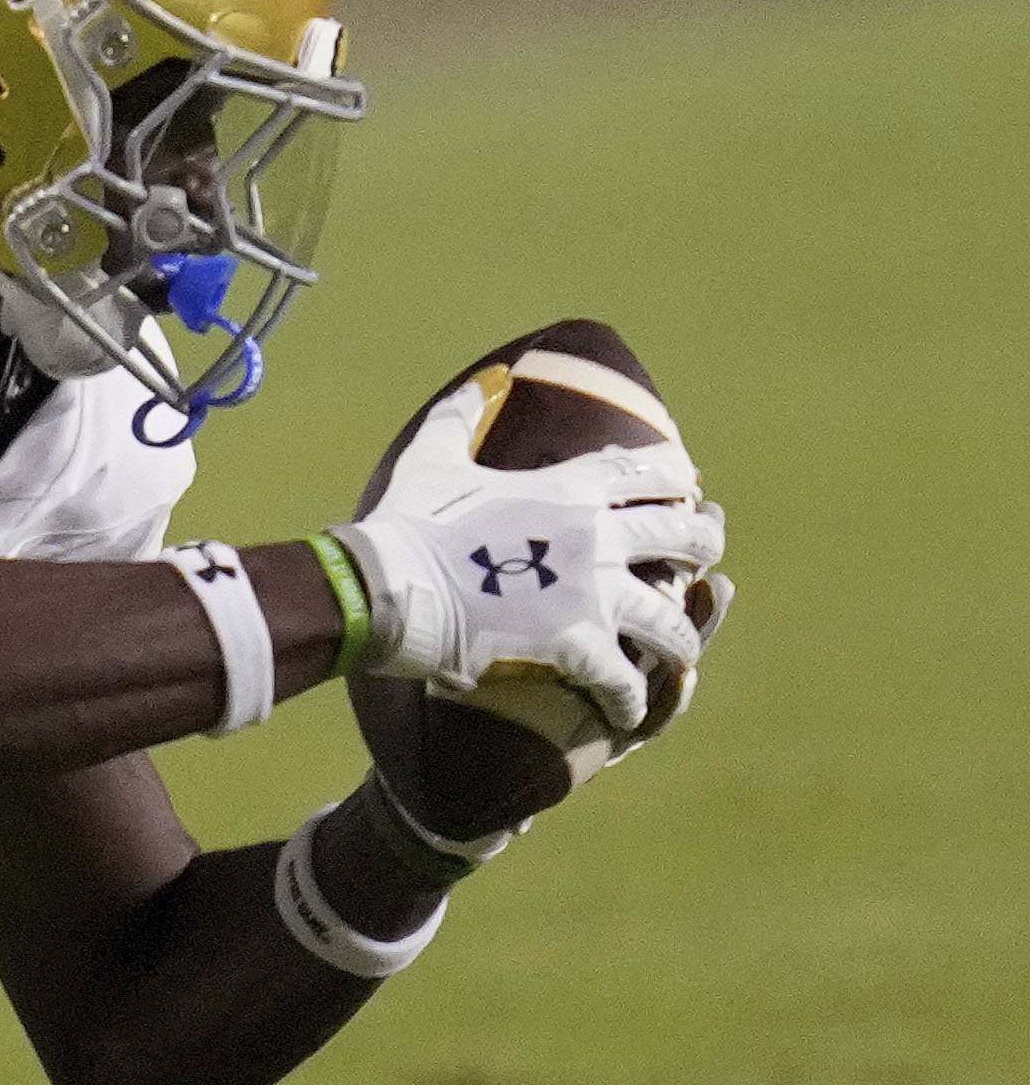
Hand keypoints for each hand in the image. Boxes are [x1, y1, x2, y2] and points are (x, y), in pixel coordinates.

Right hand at [335, 379, 723, 732]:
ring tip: (679, 654)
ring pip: (672, 618)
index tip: (688, 486)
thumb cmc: (405, 523)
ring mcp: (593, 593)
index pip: (647, 470)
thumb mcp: (433, 456)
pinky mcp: (577, 645)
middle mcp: (596, 536)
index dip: (675, 477)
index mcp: (568, 488)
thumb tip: (492, 377)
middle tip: (700, 562)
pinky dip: (632, 698)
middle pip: (684, 536)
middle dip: (701, 547)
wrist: (384, 586)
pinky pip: (628, 678)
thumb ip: (467, 413)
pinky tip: (627, 707)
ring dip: (681, 638)